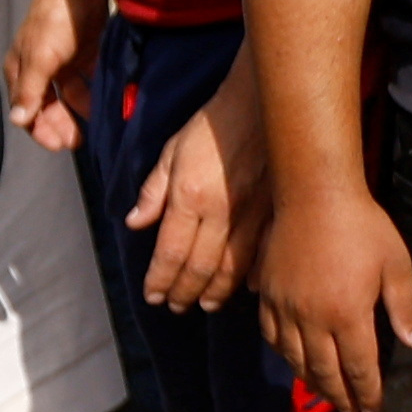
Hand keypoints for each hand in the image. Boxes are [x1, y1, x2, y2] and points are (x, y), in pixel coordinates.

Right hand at [5, 0, 99, 152]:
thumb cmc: (54, 19)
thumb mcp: (41, 58)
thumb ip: (31, 91)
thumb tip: (17, 120)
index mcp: (21, 71)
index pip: (26, 111)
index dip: (40, 130)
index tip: (60, 145)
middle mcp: (39, 70)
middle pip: (49, 107)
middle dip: (62, 125)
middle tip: (80, 140)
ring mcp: (62, 62)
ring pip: (70, 97)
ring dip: (81, 112)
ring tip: (97, 124)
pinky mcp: (83, 55)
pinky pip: (88, 82)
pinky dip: (96, 94)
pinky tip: (107, 104)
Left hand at [130, 56, 268, 310]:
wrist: (264, 104)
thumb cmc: (214, 124)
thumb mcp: (173, 150)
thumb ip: (153, 190)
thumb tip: (135, 223)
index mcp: (190, 196)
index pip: (170, 252)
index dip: (160, 280)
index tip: (153, 295)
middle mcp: (221, 212)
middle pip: (200, 267)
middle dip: (184, 292)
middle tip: (176, 306)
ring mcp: (253, 215)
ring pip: (233, 268)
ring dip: (216, 291)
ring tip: (205, 304)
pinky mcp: (276, 213)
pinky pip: (265, 254)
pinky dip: (254, 276)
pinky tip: (247, 288)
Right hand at [257, 184, 411, 411]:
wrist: (314, 194)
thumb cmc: (363, 226)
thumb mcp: (396, 265)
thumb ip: (406, 308)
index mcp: (348, 315)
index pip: (359, 369)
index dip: (366, 393)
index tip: (372, 410)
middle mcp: (313, 319)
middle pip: (325, 372)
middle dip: (340, 397)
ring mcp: (286, 308)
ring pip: (296, 360)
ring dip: (312, 382)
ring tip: (327, 394)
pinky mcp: (267, 294)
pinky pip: (273, 337)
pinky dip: (285, 356)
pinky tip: (296, 361)